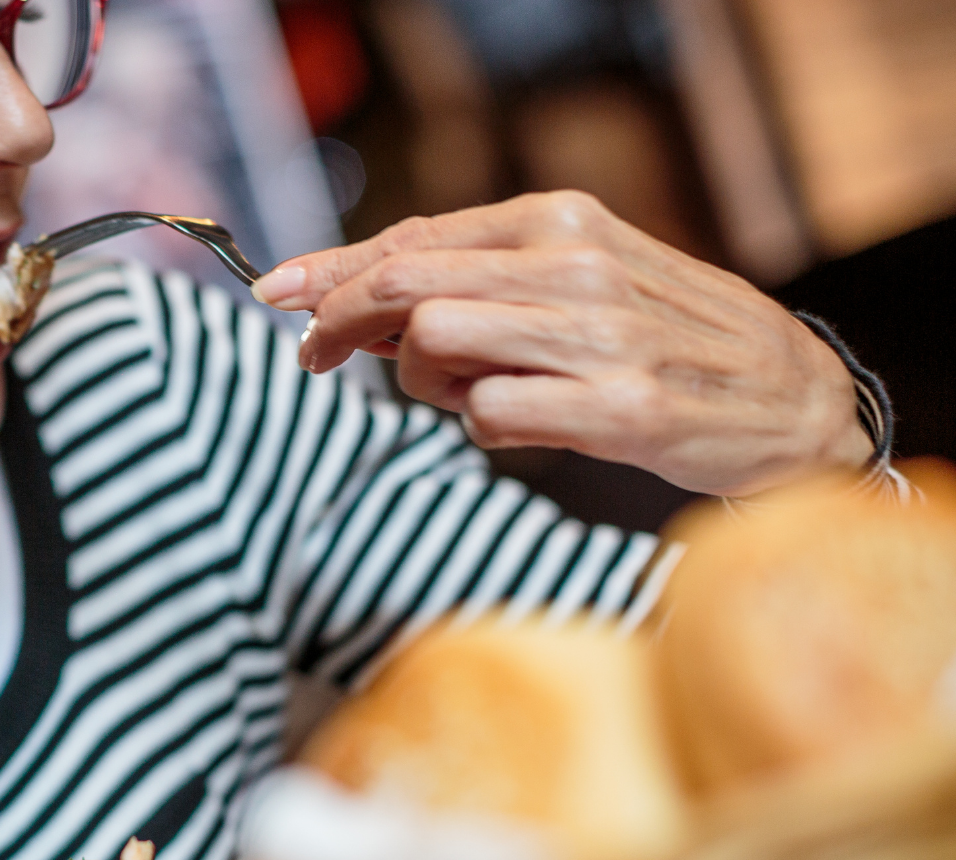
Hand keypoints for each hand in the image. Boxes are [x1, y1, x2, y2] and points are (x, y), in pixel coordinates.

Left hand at [250, 191, 871, 496]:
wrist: (792, 395)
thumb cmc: (666, 339)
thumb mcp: (578, 279)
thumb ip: (482, 280)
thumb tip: (363, 302)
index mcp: (560, 223)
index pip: (412, 237)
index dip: (330, 268)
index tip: (276, 292)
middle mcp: (574, 266)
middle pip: (404, 281)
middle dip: (339, 320)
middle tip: (316, 356)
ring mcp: (598, 337)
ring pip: (434, 341)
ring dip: (423, 380)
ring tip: (466, 393)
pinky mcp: (620, 408)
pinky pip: (490, 415)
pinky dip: (482, 425)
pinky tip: (520, 422)